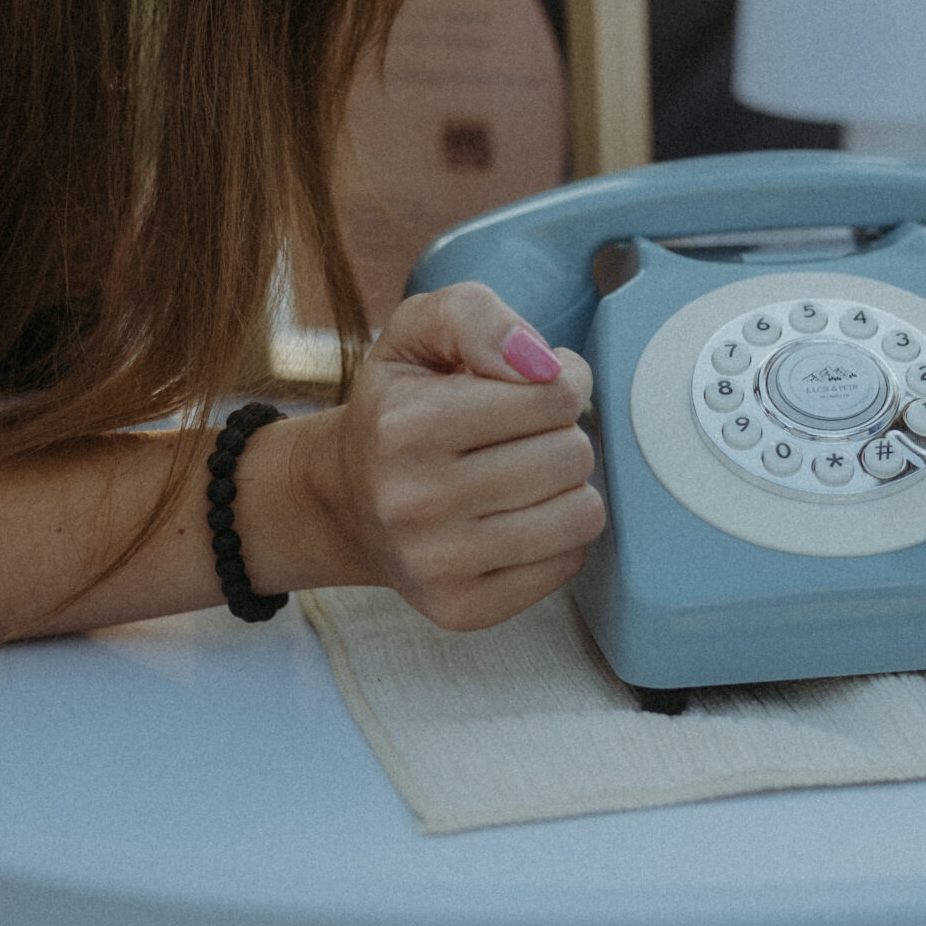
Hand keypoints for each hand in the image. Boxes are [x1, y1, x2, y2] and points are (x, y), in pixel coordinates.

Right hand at [307, 283, 603, 629]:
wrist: (344, 502)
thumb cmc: (396, 409)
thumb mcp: (416, 333)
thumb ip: (475, 316)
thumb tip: (540, 360)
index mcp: (406, 424)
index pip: (555, 395)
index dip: (560, 382)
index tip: (531, 388)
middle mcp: (414, 500)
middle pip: (572, 456)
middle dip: (562, 435)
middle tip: (523, 436)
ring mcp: (437, 563)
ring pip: (580, 514)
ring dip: (567, 488)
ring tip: (527, 475)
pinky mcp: (462, 609)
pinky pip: (567, 564)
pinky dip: (556, 536)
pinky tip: (517, 518)